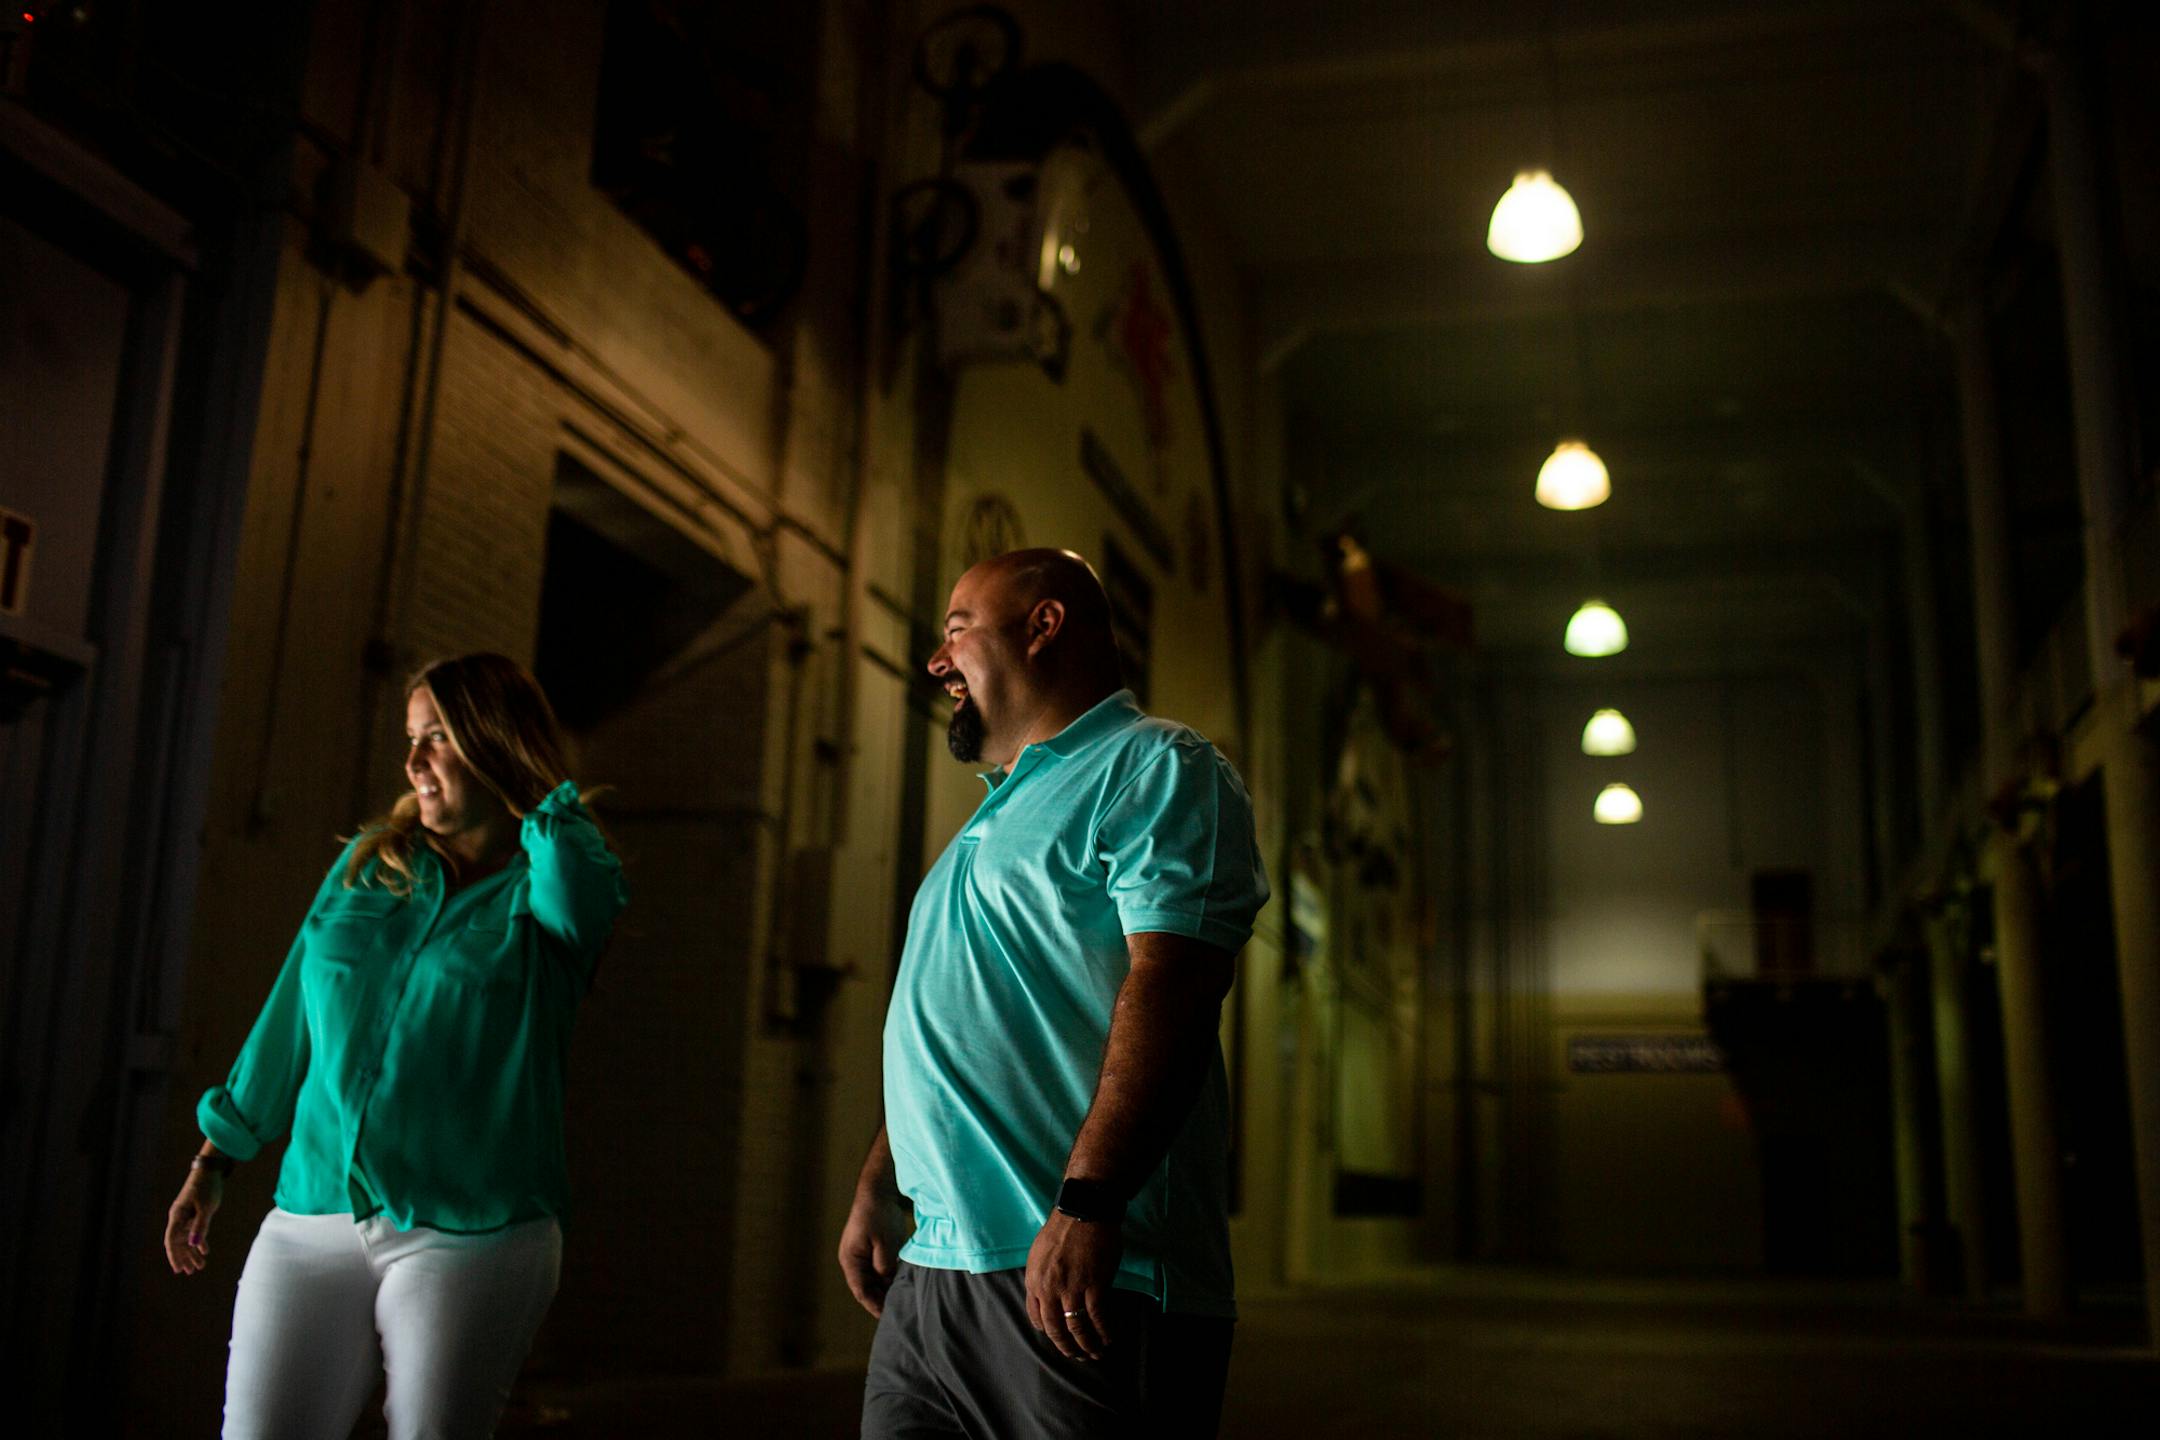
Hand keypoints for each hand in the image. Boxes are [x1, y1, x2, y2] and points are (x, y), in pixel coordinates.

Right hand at [164, 1169, 222, 1274]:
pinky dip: (199, 1242)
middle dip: (184, 1257)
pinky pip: (195, 1231)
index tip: (178, 1269)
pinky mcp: (195, 1213)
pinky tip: (204, 1252)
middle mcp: (179, 1217)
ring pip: (187, 1238)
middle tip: (191, 1272)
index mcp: (177, 1215)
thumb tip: (194, 1244)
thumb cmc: (207, 1187)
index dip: (174, 1256)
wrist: (211, 1170)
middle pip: (179, 1242)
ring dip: (192, 1252)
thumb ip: (201, 1226)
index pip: (172, 1240)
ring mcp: (187, 1215)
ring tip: (199, 1267)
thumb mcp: (206, 1207)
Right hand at [837, 1185, 910, 1317]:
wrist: (877, 1191)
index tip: (889, 1317)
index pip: (861, 1292)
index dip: (875, 1306)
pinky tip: (900, 1282)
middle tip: (899, 1312)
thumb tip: (888, 1284)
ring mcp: (859, 1255)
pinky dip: (886, 1278)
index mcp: (851, 1260)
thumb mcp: (885, 1243)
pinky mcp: (868, 1249)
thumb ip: (885, 1266)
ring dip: (884, 1289)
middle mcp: (852, 1260)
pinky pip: (876, 1270)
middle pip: (866, 1288)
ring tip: (902, 1300)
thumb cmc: (879, 1215)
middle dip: (880, 1300)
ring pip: (872, 1280)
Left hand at [1024, 1210, 1122, 1359]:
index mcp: (1034, 1281)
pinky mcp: (1094, 1285)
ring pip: (1078, 1328)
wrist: (1083, 1210)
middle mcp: (1049, 1289)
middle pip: (1056, 1329)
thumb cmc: (1062, 1229)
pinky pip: (1098, 1316)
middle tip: (1078, 1356)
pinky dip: (1104, 1331)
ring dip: (1088, 1345)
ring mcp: (1072, 1288)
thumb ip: (1042, 1278)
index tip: (1060, 1339)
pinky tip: (1108, 1338)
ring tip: (1095, 1353)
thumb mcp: (1039, 1254)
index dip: (1050, 1333)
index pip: (1037, 1319)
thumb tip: (1048, 1298)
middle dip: (1068, 1347)